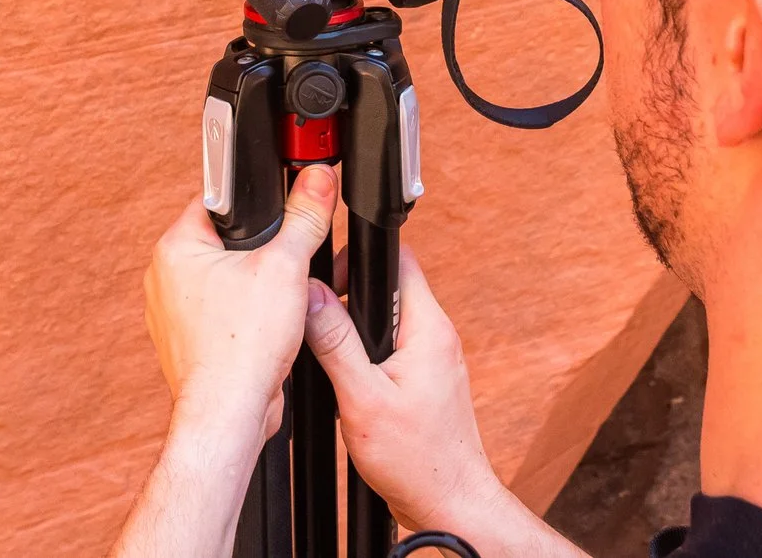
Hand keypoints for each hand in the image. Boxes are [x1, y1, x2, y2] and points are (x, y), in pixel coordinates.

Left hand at [142, 164, 338, 449]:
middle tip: (278, 269)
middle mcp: (164, 279)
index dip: (254, 208)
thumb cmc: (242, 348)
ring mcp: (172, 315)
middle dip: (256, 254)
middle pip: (222, 243)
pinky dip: (242, 319)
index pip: (216, 203)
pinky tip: (261, 331)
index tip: (277, 219)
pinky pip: (220, 315)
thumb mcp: (285, 267)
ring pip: (223, 282)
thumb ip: (304, 218)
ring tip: (270, 306)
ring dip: (251, 289)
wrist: (229, 414)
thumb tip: (316, 181)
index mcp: (174, 248)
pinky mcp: (186, 343)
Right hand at [304, 246, 573, 553]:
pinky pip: (394, 346)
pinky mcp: (427, 378)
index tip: (326, 285)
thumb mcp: (362, 398)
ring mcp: (434, 357)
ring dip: (358, 332)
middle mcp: (437, 335)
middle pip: (388, 287)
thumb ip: (336, 343)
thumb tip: (311, 295)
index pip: (397, 259)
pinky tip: (353, 383)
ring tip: (336, 359)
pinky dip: (369, 356)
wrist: (450, 503)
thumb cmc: (417, 459)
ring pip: (388, 319)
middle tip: (322, 327)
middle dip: (350, 299)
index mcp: (428, 327)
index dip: (355, 262)